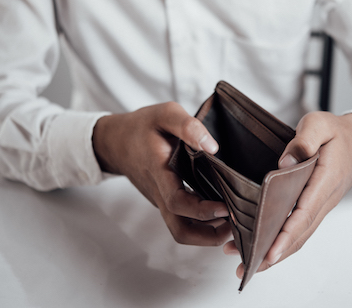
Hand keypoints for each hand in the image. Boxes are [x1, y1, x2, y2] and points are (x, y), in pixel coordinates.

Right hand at [93, 102, 231, 245]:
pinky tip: (220, 211)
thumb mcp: (165, 114)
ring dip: (207, 233)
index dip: (202, 211)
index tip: (226, 207)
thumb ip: (188, 126)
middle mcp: (159, 192)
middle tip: (236, 225)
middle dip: (209, 236)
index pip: (177, 202)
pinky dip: (202, 223)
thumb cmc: (142, 126)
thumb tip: (212, 147)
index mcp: (158, 171)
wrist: (116, 140)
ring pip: (182, 229)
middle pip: (180, 230)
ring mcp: (161, 199)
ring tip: (233, 221)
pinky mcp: (165, 200)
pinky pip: (182, 219)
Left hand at [223, 112, 351, 277]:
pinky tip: (263, 245)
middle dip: (275, 253)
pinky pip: (300, 227)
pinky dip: (283, 240)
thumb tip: (284, 163)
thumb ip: (304, 140)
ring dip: (277, 252)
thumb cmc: (338, 133)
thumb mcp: (320, 124)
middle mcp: (324, 199)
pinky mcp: (315, 205)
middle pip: (300, 233)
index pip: (305, 213)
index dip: (286, 234)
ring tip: (249, 264)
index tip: (269, 251)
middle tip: (249, 267)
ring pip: (300, 235)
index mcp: (325, 180)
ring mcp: (321, 205)